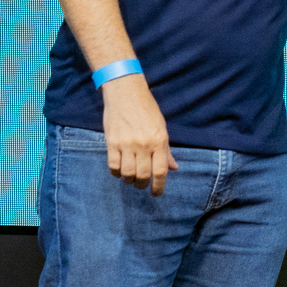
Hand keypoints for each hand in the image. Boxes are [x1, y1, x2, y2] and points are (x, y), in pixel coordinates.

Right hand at [101, 74, 177, 194]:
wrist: (126, 92)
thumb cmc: (147, 110)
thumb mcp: (162, 128)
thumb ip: (166, 150)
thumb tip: (174, 168)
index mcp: (159, 141)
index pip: (160, 171)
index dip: (158, 186)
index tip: (156, 194)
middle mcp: (144, 144)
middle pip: (142, 175)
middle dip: (142, 184)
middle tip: (141, 185)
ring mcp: (127, 143)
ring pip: (127, 173)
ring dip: (128, 180)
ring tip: (130, 179)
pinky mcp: (112, 142)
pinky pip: (113, 165)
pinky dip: (116, 172)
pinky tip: (119, 171)